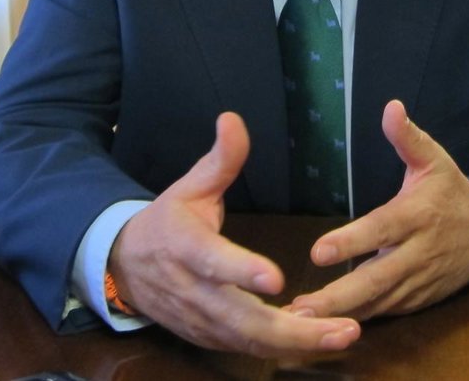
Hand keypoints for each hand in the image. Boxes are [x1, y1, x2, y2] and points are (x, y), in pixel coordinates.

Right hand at [108, 112, 359, 356]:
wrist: (124, 267)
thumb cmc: (167, 222)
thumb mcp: (189, 186)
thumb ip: (220, 159)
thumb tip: (233, 119)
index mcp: (185, 248)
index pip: (214, 262)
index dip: (242, 272)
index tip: (276, 279)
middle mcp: (194, 291)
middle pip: (242, 319)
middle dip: (293, 329)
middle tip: (343, 327)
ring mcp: (202, 321)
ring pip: (250, 341)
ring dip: (297, 343)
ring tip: (343, 335)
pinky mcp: (210, 338)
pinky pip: (248, 349)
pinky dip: (282, 349)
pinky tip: (319, 340)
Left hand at [288, 100, 468, 319]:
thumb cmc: (452, 192)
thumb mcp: (435, 160)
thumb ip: (408, 138)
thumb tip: (391, 106)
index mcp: (417, 215)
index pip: (381, 229)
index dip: (352, 242)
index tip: (319, 251)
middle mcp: (416, 252)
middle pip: (376, 279)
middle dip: (338, 296)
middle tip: (301, 308)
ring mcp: (417, 281)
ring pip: (378, 303)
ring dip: (341, 314)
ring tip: (301, 322)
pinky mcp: (417, 299)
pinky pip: (386, 312)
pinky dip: (358, 319)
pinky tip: (326, 325)